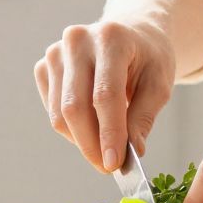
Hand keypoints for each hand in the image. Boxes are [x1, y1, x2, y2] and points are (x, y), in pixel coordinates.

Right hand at [35, 19, 175, 173]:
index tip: (113, 163)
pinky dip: (71, 129)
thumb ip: (144, 117)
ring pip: (60, 114)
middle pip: (75, 106)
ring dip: (81, 140)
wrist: (129, 35)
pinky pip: (52, 110)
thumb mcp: (159, 84)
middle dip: (91, 144)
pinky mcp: (43, 66)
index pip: (105, 95)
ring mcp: (55, 52)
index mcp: (112, 37)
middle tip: (108, 167)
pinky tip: (92, 126)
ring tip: (105, 147)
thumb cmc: (148, 59)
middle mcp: (77, 40)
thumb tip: (132, 151)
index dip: (108, 133)